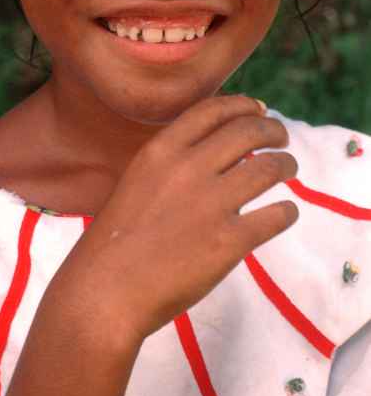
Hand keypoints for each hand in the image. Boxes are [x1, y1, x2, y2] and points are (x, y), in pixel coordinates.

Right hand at [52, 95, 296, 342]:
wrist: (106, 290)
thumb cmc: (115, 240)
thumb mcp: (136, 180)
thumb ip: (170, 163)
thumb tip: (211, 152)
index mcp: (161, 150)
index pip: (213, 110)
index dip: (242, 106)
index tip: (258, 109)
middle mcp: (188, 168)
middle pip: (247, 131)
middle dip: (272, 130)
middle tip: (281, 138)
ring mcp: (211, 204)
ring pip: (269, 168)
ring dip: (286, 163)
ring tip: (289, 167)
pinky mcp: (229, 241)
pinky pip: (275, 215)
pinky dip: (287, 211)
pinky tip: (286, 212)